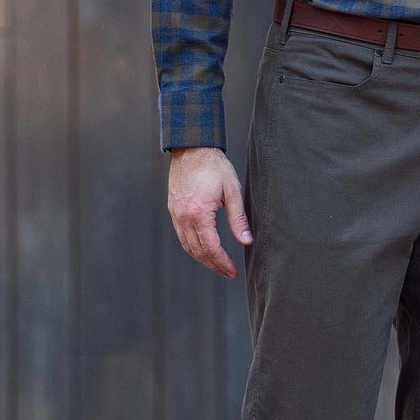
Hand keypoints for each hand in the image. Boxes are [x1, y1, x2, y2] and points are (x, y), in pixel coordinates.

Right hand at [167, 147, 253, 278]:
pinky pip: (181, 235)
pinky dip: (192, 246)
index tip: (233, 271)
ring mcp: (176, 214)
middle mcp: (183, 217)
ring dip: (202, 258)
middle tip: (227, 272)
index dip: (223, 263)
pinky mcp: (173, 209)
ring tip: (217, 263)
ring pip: (187, 246)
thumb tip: (246, 241)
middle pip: (198, 251)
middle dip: (213, 265)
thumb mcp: (232, 190)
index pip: (211, 248)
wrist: (192, 148)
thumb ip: (238, 218)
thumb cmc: (214, 166)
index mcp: (199, 214)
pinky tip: (203, 248)